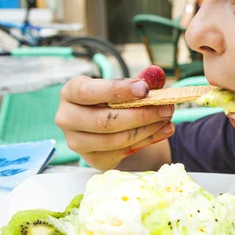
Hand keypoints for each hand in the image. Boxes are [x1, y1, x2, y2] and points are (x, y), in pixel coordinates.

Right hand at [56, 77, 174, 170]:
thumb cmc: (113, 100)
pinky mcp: (93, 159)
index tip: (145, 89)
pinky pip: (123, 152)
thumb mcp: (122, 87)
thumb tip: (156, 75)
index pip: (89, 92)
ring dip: (147, 129)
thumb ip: (138, 81)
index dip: (117, 90)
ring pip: (116, 139)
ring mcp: (77, 142)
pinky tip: (163, 130)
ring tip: (167, 119)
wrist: (108, 126)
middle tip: (167, 108)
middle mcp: (67, 118)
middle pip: (105, 121)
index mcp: (71, 93)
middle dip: (141, 115)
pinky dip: (147, 140)